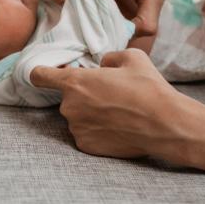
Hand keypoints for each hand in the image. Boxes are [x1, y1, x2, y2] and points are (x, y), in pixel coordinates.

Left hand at [30, 49, 186, 159]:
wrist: (165, 124)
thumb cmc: (148, 88)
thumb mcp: (131, 57)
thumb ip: (109, 57)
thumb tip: (103, 65)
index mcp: (75, 82)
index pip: (39, 76)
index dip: (41, 73)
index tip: (44, 75)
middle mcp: (69, 106)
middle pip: (67, 98)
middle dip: (83, 96)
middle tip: (108, 95)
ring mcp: (76, 128)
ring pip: (77, 117)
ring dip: (90, 114)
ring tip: (118, 113)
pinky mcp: (86, 146)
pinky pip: (85, 134)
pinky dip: (97, 131)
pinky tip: (117, 128)